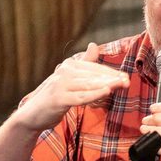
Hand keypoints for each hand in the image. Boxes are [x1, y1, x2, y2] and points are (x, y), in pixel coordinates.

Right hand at [12, 42, 129, 132]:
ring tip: (121, 85)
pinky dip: (94, 94)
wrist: (33, 115)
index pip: (94, 68)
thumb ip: (83, 64)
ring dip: (107, 84)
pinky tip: (106, 92)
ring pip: (89, 84)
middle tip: (128, 81)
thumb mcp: (70, 80)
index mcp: (68, 66)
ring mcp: (60, 85)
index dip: (111, 73)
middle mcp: (64, 71)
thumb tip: (94, 45)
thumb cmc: (55, 98)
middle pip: (93, 75)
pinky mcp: (58, 99)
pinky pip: (80, 97)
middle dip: (112, 78)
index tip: (126, 77)